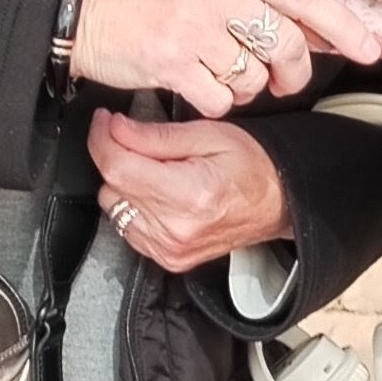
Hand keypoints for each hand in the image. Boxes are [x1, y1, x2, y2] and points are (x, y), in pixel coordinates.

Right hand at [71, 0, 379, 117]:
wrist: (85, 9)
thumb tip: (317, 32)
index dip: (342, 25)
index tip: (369, 48)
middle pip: (285, 42)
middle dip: (293, 73)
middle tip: (282, 80)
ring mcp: (193, 24)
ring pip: (254, 75)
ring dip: (247, 88)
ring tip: (222, 75)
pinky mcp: (171, 60)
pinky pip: (221, 98)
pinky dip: (217, 102)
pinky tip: (199, 86)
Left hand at [89, 112, 294, 271]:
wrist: (279, 203)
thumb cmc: (253, 167)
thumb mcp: (209, 135)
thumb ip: (156, 135)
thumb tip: (115, 128)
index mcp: (188, 194)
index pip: (118, 168)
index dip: (102, 139)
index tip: (104, 121)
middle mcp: (175, 228)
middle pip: (113, 186)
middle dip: (118, 156)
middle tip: (143, 143)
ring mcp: (170, 248)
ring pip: (115, 206)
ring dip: (126, 183)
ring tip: (158, 171)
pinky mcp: (168, 258)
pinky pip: (128, 227)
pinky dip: (135, 207)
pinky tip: (159, 195)